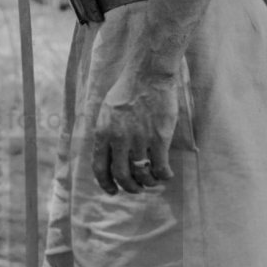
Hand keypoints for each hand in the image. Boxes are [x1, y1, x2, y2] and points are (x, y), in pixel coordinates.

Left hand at [87, 62, 178, 195]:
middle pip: (121, 175)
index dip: (105, 184)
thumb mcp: (106, 110)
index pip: (100, 167)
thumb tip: (107, 154)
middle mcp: (118, 139)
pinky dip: (164, 175)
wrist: (148, 74)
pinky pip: (161, 167)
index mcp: (102, 132)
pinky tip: (166, 174)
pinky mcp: (159, 139)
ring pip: (142, 174)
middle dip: (129, 187)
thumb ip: (105, 133)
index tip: (113, 191)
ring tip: (152, 181)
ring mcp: (139, 140)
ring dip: (148, 182)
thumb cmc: (128, 89)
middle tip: (136, 189)